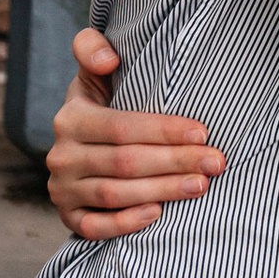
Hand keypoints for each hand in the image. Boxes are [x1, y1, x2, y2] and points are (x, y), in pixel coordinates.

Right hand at [45, 31, 225, 238]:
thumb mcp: (93, 75)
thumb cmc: (102, 106)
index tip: (204, 132)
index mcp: (70, 118)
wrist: (80, 147)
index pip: (122, 126)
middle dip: (175, 161)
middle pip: (125, 162)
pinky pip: (95, 227)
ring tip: (201, 185)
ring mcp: (62, 189)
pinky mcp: (69, 217)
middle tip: (216, 162)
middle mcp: (62, 155)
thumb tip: (108, 59)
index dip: (164, 130)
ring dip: (162, 191)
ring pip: (115, 194)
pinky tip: (158, 214)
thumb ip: (92, 49)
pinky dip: (126, 222)